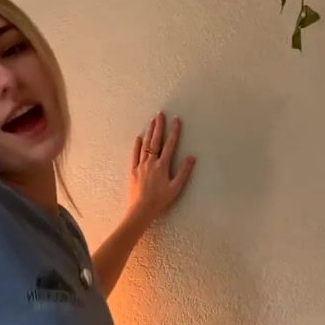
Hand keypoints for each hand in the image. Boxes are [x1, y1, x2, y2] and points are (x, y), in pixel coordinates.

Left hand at [128, 111, 196, 227]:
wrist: (141, 210)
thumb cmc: (160, 200)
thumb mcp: (176, 188)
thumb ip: (184, 172)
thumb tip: (191, 157)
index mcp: (162, 166)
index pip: (170, 145)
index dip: (174, 132)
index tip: (176, 120)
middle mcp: (151, 162)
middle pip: (156, 141)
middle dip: (159, 126)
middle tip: (160, 114)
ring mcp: (140, 166)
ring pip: (145, 145)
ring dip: (149, 132)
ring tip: (151, 121)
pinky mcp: (133, 171)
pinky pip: (135, 155)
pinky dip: (137, 146)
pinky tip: (139, 138)